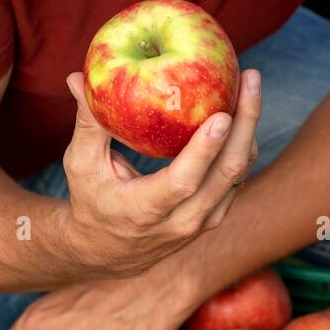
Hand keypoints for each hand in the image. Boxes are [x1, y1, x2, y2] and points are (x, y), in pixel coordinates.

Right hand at [59, 68, 260, 279]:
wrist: (107, 252)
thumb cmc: (91, 200)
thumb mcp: (81, 164)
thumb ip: (87, 122)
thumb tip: (78, 77)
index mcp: (144, 210)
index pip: (182, 182)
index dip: (204, 150)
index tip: (221, 115)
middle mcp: (181, 221)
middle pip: (225, 174)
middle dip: (244, 123)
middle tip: (250, 78)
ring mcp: (202, 221)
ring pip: (239, 174)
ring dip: (250, 128)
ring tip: (251, 84)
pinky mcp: (213, 215)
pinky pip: (238, 176)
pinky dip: (244, 141)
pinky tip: (244, 107)